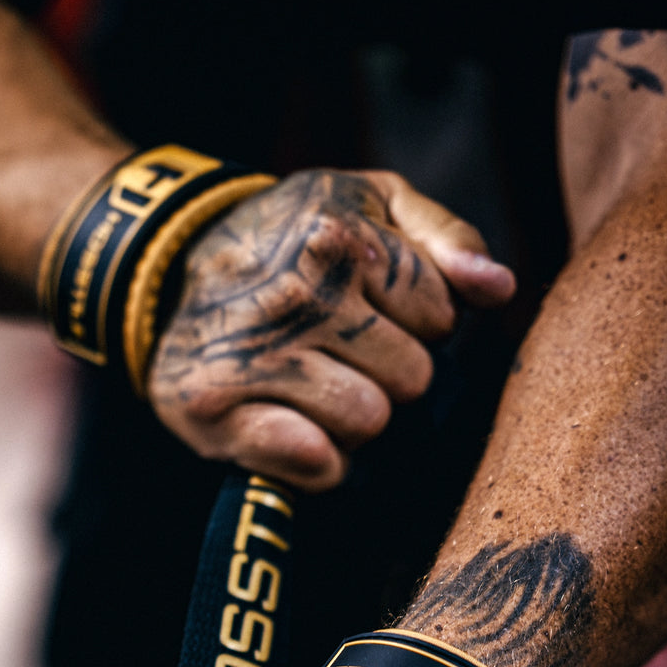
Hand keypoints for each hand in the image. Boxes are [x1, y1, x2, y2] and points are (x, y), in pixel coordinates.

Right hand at [147, 169, 515, 491]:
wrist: (168, 267)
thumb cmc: (290, 236)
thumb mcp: (369, 200)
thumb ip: (445, 237)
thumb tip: (498, 287)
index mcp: (342, 242)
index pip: (441, 320)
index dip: (414, 320)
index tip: (371, 307)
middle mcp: (297, 299)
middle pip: (412, 380)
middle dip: (387, 371)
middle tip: (337, 351)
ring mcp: (254, 358)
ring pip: (369, 423)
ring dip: (351, 416)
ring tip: (312, 384)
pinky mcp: (215, 412)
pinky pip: (317, 465)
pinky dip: (318, 462)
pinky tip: (296, 430)